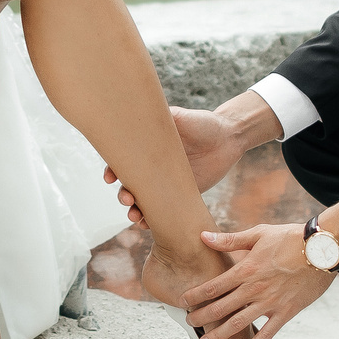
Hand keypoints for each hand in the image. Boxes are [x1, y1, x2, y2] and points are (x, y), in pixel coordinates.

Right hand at [104, 107, 241, 225]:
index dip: (112, 170)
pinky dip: (152, 220)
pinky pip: (163, 211)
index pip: (123, 162)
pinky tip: (148, 225)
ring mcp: (166, 183)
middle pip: (130, 185)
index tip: (110, 178)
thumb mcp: (179, 117)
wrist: (228, 138)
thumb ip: (162, 118)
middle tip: (127, 198)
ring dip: (134, 210)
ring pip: (143, 201)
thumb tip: (138, 113)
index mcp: (148, 149)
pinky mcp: (181, 196)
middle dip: (123, 194)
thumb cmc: (203, 123)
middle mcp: (153, 167)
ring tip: (135, 216)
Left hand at [184, 224, 334, 338]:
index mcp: (246, 269)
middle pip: (221, 308)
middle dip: (202, 317)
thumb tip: (203, 236)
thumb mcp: (258, 234)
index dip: (196, 295)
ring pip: (239, 323)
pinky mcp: (286, 312)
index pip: (213, 286)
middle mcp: (255, 288)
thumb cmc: (289, 238)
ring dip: (220, 335)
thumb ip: (229, 239)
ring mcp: (270, 302)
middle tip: (190, 323)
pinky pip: (268, 333)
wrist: (321, 249)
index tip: (184, 301)